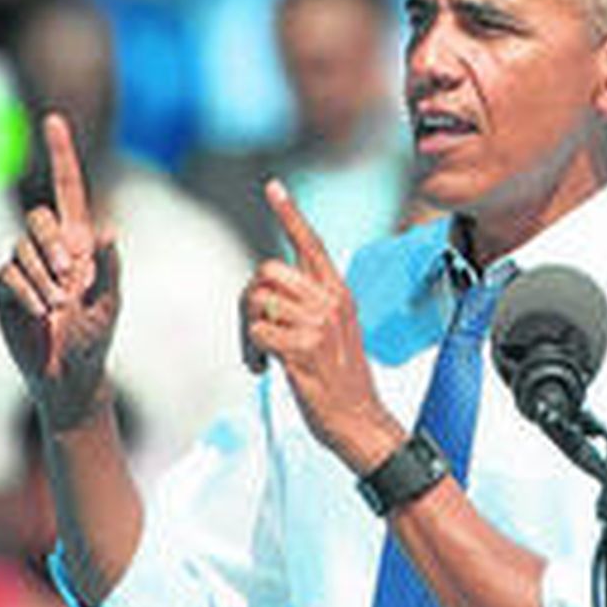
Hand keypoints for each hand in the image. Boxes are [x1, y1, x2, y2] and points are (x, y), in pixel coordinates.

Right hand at [0, 114, 120, 429]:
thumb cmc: (96, 339)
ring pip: (22, 248)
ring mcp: (22, 267)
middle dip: (53, 244)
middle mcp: (48, 249)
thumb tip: (107, 231)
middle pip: (38, 217)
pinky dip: (26, 293)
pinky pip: (8, 275)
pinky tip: (39, 314)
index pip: (68, 189)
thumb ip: (110, 269)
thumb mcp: (111, 303)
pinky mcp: (3, 289)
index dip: (61, 154)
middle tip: (70, 278)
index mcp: (78, 243)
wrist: (70, 374)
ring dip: (42, 278)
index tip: (54, 119)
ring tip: (57, 309)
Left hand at [243, 180, 401, 472]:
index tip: (273, 187)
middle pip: (266, 271)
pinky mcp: (302, 350)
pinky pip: (256, 332)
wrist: (360, 420)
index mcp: (338, 293)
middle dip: (249, 299)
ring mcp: (317, 325)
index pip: (311, 244)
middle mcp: (329, 302)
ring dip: (246, 332)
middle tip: (253, 329)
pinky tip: (263, 368)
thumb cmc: (341, 379)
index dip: (290, 214)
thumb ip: (309, 304)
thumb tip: (269, 290)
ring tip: (261, 355)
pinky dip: (251, 351)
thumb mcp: (336, 330)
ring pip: (256, 302)